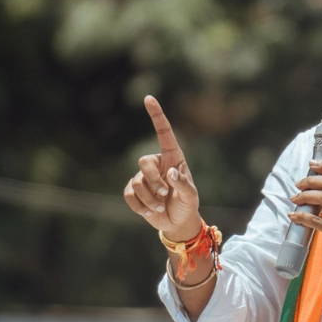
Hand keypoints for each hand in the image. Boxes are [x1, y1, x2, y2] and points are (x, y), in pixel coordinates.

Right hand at [123, 95, 201, 240]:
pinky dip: (140, 206)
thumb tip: (170, 173)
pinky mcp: (134, 191)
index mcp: (173, 158)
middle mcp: (157, 164)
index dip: (156, 116)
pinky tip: (150, 211)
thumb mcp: (191, 196)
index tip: (149, 98)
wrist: (177, 222)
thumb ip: (183, 184)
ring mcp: (143, 177)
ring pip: (137, 182)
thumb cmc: (187, 204)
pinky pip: (129, 195)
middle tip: (164, 194)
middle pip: (143, 162)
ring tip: (161, 206)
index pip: (163, 133)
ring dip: (150, 198)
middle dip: (153, 181)